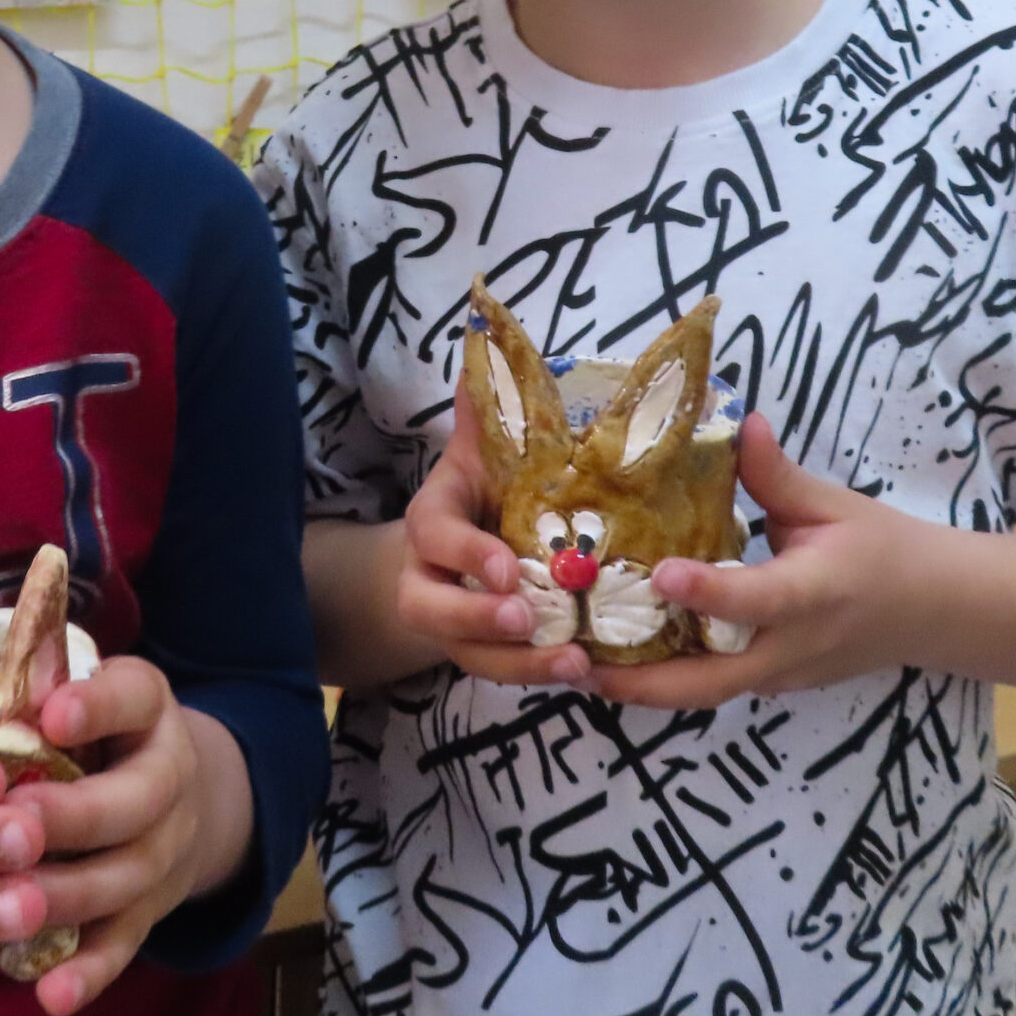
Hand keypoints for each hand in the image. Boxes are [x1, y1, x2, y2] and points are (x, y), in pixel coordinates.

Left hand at [6, 657, 243, 1015]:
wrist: (173, 794)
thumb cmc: (95, 731)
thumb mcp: (82, 688)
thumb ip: (35, 685)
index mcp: (147, 708)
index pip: (132, 698)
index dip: (97, 707)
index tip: (53, 714)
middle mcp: (169, 779)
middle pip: (131, 803)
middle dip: (73, 816)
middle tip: (14, 819)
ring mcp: (164, 851)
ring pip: (122, 880)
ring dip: (67, 897)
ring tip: (9, 906)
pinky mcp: (150, 911)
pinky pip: (123, 945)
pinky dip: (89, 973)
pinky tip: (51, 997)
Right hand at [395, 383, 592, 688]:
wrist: (467, 540)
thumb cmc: (486, 486)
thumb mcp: (485, 447)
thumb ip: (488, 407)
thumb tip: (487, 340)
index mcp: (431, 517)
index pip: (431, 535)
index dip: (464, 553)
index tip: (506, 569)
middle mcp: (428, 575)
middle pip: (428, 608)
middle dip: (476, 619)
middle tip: (530, 620)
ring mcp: (452, 622)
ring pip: (468, 653)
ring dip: (519, 663)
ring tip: (575, 663)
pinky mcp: (484, 650)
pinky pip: (502, 671)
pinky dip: (539, 675)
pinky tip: (587, 671)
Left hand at [592, 413, 940, 709]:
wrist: (933, 612)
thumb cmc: (883, 549)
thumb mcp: (835, 504)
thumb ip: (778, 474)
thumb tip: (739, 421)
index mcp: (815, 594)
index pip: (758, 600)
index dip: (710, 590)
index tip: (662, 572)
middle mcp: (792, 647)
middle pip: (712, 682)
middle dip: (640, 680)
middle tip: (573, 658)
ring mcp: (780, 676)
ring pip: (704, 694)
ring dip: (640, 687)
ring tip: (573, 663)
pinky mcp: (771, 684)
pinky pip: (713, 687)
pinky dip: (664, 678)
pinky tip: (614, 655)